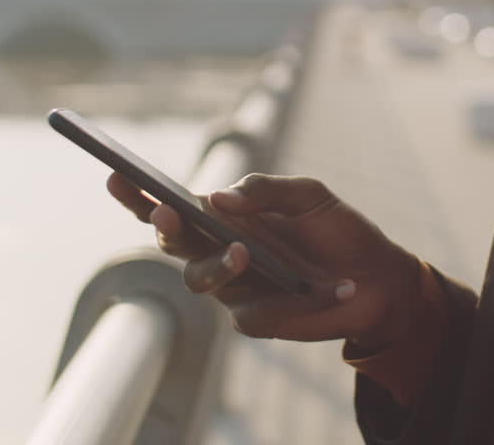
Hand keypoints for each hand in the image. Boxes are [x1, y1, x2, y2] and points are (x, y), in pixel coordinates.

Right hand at [108, 172, 423, 347]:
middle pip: (172, 241)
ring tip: (244, 252)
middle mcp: (221, 250)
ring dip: (215, 265)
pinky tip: (324, 290)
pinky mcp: (257, 319)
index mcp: (226, 216)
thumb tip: (218, 197)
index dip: (139, 193)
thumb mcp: (309, 196)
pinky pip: (248, 313)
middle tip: (169, 211)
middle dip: (164, 225)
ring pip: (198, 280)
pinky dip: (286, 300)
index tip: (115, 174)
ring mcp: (236, 287)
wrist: (378, 277)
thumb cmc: (338, 230)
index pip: (173, 204)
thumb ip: (265, 191)